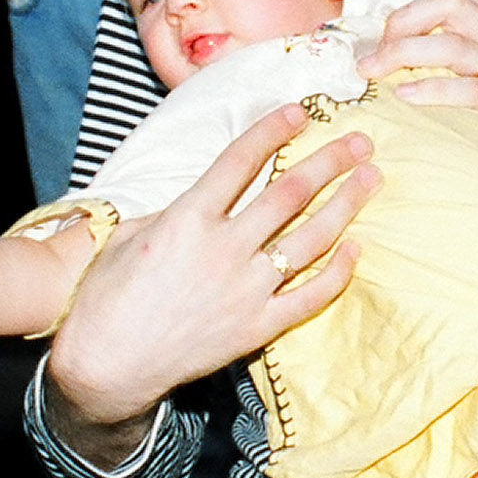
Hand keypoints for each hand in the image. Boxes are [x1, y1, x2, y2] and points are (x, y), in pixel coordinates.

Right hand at [48, 105, 377, 449]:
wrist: (106, 365)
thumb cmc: (107, 296)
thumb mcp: (130, 235)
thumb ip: (175, 209)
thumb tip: (208, 193)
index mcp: (187, 219)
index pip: (242, 160)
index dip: (274, 130)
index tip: (302, 111)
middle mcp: (224, 250)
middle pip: (289, 194)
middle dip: (330, 162)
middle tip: (361, 142)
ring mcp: (245, 291)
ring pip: (310, 240)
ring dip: (345, 206)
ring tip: (371, 180)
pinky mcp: (257, 327)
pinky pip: (309, 296)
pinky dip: (337, 272)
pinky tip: (356, 248)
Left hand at [362, 0, 477, 171]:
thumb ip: (451, 60)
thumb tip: (385, 57)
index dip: (416, 4)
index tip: (388, 36)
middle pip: (451, 4)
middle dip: (403, 23)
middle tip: (373, 56)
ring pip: (454, 44)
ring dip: (403, 54)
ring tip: (375, 74)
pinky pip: (471, 90)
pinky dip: (431, 90)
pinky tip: (405, 97)